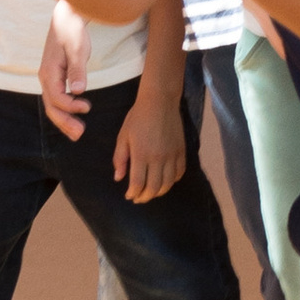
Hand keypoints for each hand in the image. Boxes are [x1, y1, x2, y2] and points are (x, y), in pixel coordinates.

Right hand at [40, 1, 92, 145]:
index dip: (71, 106)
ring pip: (53, 104)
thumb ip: (78, 70)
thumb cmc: (72, 30)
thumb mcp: (77, 48)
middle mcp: (45, 77)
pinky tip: (75, 116)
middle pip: (51, 106)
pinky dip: (65, 110)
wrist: (66, 16)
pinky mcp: (55, 76)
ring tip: (77, 132)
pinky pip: (57, 98)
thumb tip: (79, 91)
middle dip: (64, 122)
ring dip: (64, 120)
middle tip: (79, 134)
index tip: (87, 107)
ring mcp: (49, 77)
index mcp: (49, 72)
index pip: (57, 97)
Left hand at [112, 76, 185, 202]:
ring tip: (151, 191)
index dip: (133, 193)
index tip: (129, 195)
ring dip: (159, 192)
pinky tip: (165, 180)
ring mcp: (172, 155)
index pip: (138, 183)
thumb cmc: (137, 118)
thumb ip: (120, 158)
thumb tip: (119, 178)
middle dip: (145, 197)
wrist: (160, 102)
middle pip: (154, 187)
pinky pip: (179, 173)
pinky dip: (172, 181)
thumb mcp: (123, 136)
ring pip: (168, 183)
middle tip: (139, 198)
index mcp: (141, 154)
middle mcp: (158, 158)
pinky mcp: (181, 151)